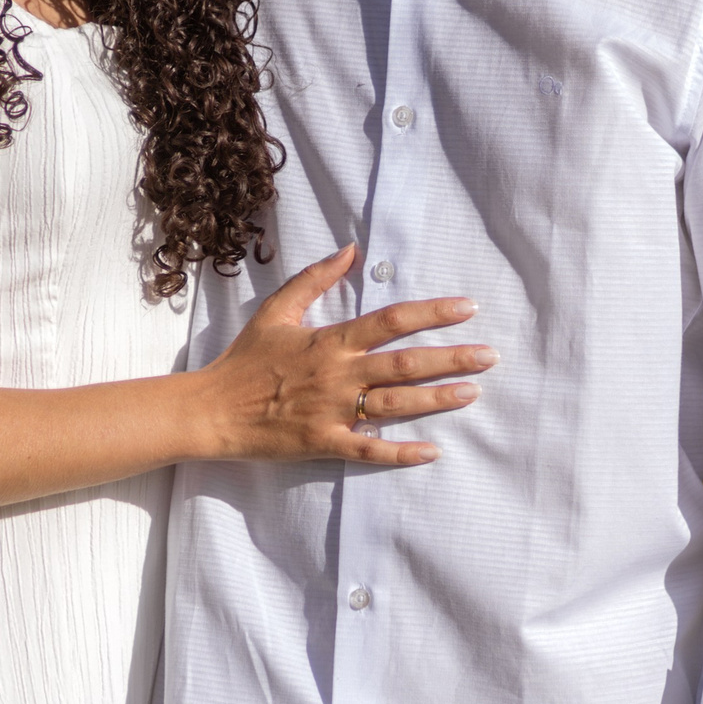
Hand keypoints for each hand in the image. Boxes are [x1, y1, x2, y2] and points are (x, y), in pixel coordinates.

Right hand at [194, 246, 493, 466]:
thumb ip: (314, 279)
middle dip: (452, 358)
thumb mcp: (277, 311)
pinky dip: (401, 453)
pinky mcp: (324, 444)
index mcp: (330, 341)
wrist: (213, 409)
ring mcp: (333, 412)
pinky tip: (432, 452)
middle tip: (489, 356)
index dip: (432, 313)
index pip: (392, 321)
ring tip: (473, 392)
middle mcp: (339, 375)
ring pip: (397, 405)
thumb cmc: (245, 359)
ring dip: (438, 399)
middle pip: (406, 364)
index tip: (467, 309)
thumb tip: (349, 250)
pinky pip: (369, 450)